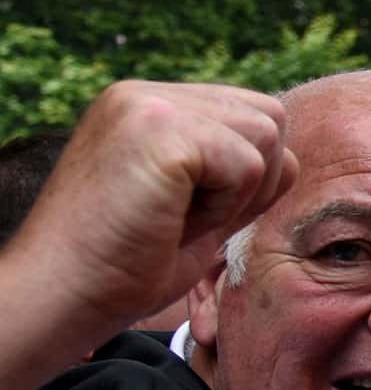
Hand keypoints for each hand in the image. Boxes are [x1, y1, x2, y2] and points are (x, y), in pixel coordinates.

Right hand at [17, 81, 293, 336]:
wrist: (61, 297)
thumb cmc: (124, 267)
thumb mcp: (194, 206)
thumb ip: (234, 171)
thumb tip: (290, 159)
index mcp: (148, 105)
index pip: (251, 113)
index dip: (248, 174)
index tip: (191, 211)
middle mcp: (144, 92)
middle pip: (270, 117)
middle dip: (252, 180)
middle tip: (187, 217)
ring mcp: (148, 103)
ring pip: (266, 136)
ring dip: (236, 195)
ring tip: (175, 217)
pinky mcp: (159, 128)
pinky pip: (248, 165)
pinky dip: (223, 208)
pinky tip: (170, 221)